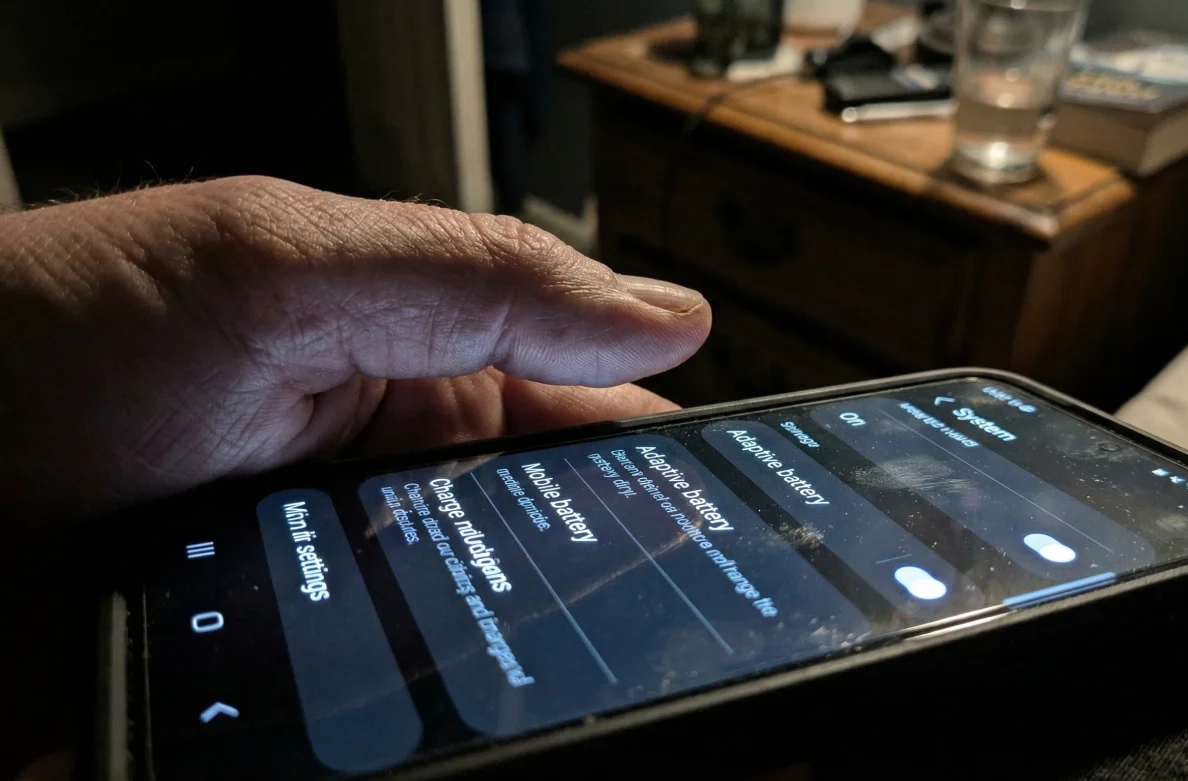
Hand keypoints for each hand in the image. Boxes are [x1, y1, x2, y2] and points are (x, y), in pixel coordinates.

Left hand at [0, 176, 709, 778]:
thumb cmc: (67, 327)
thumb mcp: (287, 265)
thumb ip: (480, 282)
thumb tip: (668, 318)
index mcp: (418, 352)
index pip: (585, 408)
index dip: (664, 457)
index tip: (736, 516)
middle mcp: (389, 463)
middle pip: (544, 531)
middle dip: (605, 577)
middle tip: (675, 629)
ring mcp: (337, 562)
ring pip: (476, 622)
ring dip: (519, 651)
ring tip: (591, 689)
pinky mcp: (287, 653)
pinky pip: (391, 688)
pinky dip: (433, 708)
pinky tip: (469, 721)